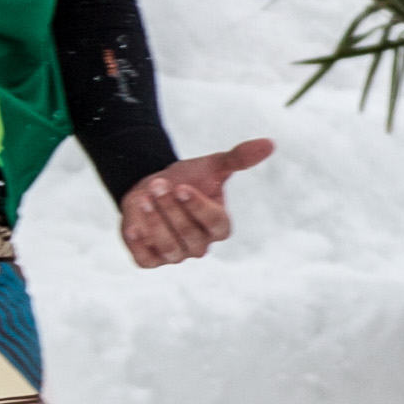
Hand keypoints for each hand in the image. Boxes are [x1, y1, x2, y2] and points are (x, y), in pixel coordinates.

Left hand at [118, 135, 274, 267]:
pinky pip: (146, 259)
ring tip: (144, 198)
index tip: (182, 187)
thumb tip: (269, 143)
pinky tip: (133, 226)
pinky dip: (139, 243)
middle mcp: (200, 245)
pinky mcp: (151, 260)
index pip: (215, 224)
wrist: (153, 186)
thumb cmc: (188, 178)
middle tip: (159, 185)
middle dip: (171, 209)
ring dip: (155, 223)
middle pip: (190, 236)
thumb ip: (239, 158)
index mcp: (219, 225)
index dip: (198, 208)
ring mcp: (176, 255)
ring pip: (169, 248)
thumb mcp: (212, 166)